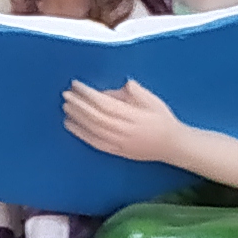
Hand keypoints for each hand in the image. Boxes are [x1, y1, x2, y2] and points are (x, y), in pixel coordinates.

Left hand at [64, 79, 185, 163]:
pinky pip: (95, 143)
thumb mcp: (152, 100)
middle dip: (79, 105)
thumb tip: (111, 90)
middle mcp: (124, 131)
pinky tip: (70, 126)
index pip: (105, 103)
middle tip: (66, 94)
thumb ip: (134, 92)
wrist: (172, 145)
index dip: (88, 94)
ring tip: (66, 107)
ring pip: (93, 130)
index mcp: (134, 116)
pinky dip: (81, 134)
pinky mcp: (116, 152)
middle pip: (96, 117)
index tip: (76, 85)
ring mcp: (119, 143)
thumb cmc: (162, 119)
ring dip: (77, 118)